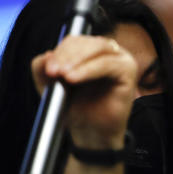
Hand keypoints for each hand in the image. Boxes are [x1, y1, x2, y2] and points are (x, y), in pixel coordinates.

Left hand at [31, 35, 137, 149]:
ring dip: (77, 61)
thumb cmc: (77, 108)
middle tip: (53, 71)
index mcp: (91, 51)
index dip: (60, 52)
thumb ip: (43, 69)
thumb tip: (46, 54)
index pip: (75, 41)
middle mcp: (108, 52)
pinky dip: (89, 70)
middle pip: (85, 42)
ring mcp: (120, 59)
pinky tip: (74, 79)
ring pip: (97, 48)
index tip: (48, 68)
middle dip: (66, 55)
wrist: (92, 132)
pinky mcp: (128, 71)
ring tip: (64, 76)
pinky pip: (108, 64)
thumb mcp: (52, 86)